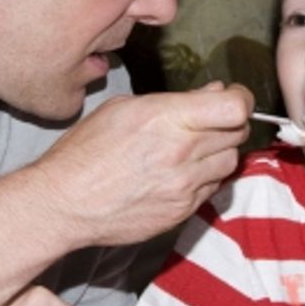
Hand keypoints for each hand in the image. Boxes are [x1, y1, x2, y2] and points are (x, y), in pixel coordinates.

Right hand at [33, 83, 252, 247]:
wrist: (64, 203)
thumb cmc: (85, 152)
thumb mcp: (124, 109)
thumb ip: (175, 101)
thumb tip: (213, 94)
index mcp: (167, 118)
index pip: (235, 107)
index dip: (240, 99)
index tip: (231, 98)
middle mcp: (182, 152)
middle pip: (237, 133)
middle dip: (229, 123)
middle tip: (210, 121)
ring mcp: (184, 185)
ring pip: (230, 162)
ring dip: (219, 152)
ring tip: (192, 149)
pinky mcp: (182, 211)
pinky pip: (212, 189)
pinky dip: (204, 178)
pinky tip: (179, 173)